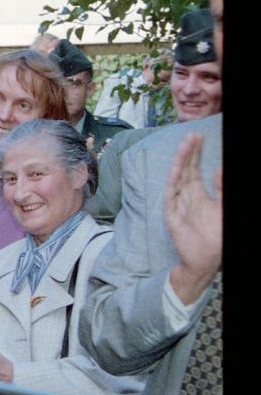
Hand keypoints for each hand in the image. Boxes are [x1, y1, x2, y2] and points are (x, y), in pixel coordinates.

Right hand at [165, 133, 221, 303]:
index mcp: (200, 195)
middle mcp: (187, 196)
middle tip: (192, 134)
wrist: (204, 259)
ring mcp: (178, 203)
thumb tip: (219, 169)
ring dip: (182, 161)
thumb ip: (222, 190)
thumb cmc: (215, 238)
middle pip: (186, 168)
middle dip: (189, 152)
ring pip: (178, 176)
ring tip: (186, 144)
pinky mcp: (172, 212)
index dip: (197, 154)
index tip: (200, 137)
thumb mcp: (223, 210)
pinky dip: (174, 178)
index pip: (196, 169)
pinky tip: (178, 166)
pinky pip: (171, 191)